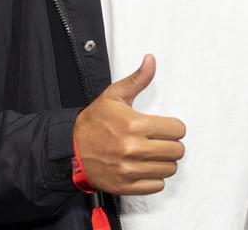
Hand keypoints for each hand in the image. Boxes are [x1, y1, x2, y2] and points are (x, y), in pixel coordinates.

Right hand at [73, 54, 185, 194]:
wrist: (70, 148)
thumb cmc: (94, 122)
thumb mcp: (114, 95)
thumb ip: (138, 79)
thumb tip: (151, 60)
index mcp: (134, 125)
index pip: (177, 130)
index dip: (174, 127)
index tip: (165, 128)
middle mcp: (133, 149)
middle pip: (176, 151)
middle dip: (172, 144)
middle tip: (160, 141)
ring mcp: (129, 170)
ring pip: (169, 169)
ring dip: (165, 162)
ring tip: (153, 154)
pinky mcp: (125, 186)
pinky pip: (156, 186)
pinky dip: (154, 178)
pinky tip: (145, 167)